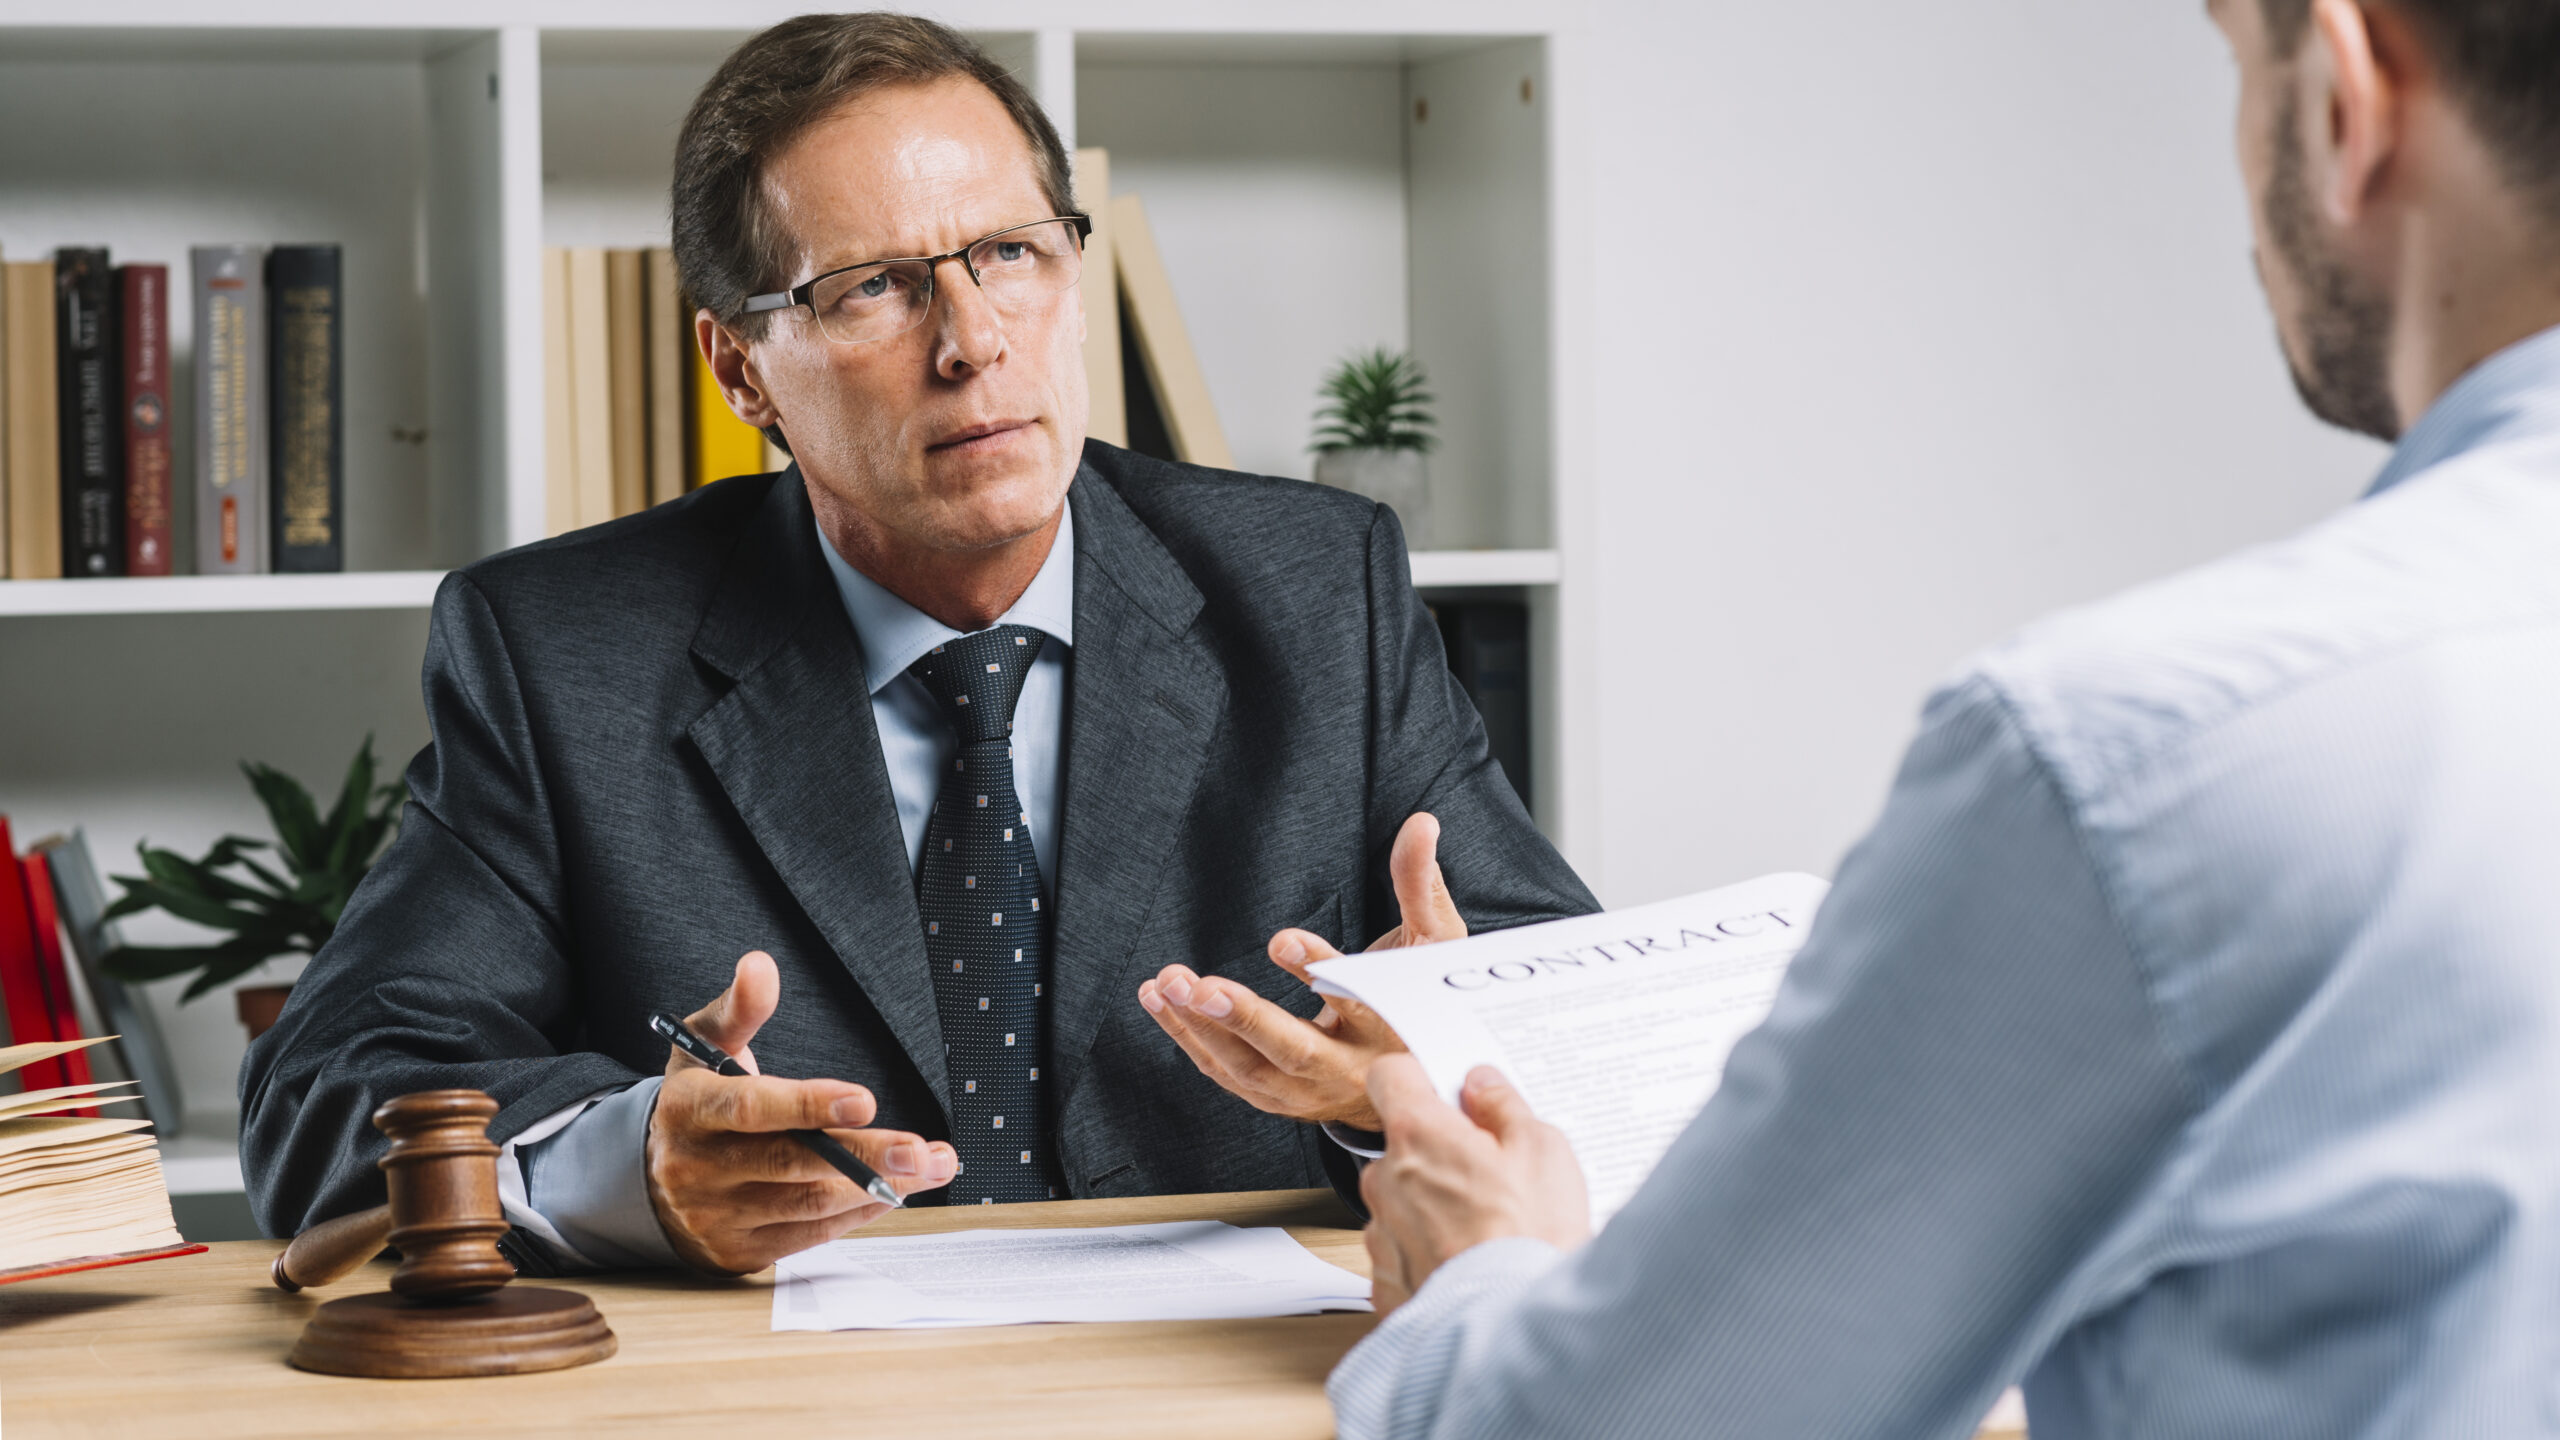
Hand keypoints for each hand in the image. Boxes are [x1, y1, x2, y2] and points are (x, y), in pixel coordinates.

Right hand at [645, 951, 957, 1273]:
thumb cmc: (697, 1101)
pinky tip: (895, 1191)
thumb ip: (740, 1007)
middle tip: (923, 1150)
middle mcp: (699, 1168)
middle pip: (791, 1163)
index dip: (808, 1105)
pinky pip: (811, 1234)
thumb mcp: (704, 1046)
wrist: (650, 1181)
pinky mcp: (740, 1252)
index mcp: (690, 1110)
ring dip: (878, 1186)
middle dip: (865, 1156)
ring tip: (931, 1166)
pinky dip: (858, 1212)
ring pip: (809, 1203)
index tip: (864, 1100)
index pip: (750, 1108)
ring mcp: (718, 1216)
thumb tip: (760, 966)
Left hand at [1137, 812, 1465, 1129]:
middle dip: (1244, 1018)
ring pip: (1248, 1067)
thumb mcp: (1434, 943)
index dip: (1319, 970)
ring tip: (1167, 983)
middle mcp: (1348, 1069)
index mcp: (1390, 1028)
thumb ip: (1420, 884)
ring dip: (1201, 1027)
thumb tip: (1421, 824)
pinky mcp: (1276, 1096)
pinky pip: (1225, 1071)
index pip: (1356, 1002)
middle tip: (1199, 985)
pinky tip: (1161, 1000)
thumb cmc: (1419, 998)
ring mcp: (1307, 1091)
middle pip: (1292, 1050)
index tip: (1282, 940)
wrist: (1414, 1079)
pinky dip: (1189, 1037)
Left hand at [1358, 1056, 1589, 1318]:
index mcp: (1418, 1135)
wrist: (1518, 1326)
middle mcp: (1385, 1180)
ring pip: (1402, 1200)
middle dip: (1439, 1152)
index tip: (1444, 1089)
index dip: (1419, 1077)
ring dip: (1433, 1206)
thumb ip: (1503, 1107)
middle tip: (1490, 1173)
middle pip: (1402, 1146)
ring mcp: (1381, 1234)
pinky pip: (1403, 1251)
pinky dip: (1430, 1253)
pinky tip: (1471, 1262)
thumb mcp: (1541, 1149)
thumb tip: (1483, 1086)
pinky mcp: (1386, 1282)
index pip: (1391, 1075)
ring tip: (1488, 1229)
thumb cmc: (1531, 1240)